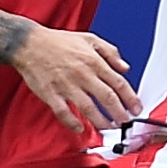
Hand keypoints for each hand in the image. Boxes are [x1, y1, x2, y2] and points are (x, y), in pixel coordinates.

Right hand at [10, 26, 140, 132]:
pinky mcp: (50, 94)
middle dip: (120, 113)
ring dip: (101, 121)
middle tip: (126, 122)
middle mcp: (82, 74)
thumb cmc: (59, 42)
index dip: (130, 98)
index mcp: (93, 61)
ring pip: (88, 108)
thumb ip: (110, 52)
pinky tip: (80, 129)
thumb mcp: (90, 39)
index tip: (136, 108)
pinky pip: (63, 112)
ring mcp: (66, 85)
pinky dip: (72, 122)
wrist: (29, 43)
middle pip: (107, 98)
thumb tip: (125, 67)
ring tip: (109, 128)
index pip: (118, 83)